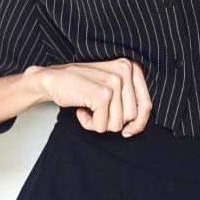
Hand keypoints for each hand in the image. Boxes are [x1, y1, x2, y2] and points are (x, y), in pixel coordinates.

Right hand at [38, 57, 152, 135]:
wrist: (52, 79)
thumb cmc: (81, 85)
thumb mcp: (110, 86)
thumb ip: (128, 100)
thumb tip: (137, 127)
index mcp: (131, 68)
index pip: (147, 104)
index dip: (139, 123)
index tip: (128, 131)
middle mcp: (125, 71)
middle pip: (131, 117)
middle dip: (113, 122)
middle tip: (97, 112)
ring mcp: (114, 82)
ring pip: (117, 124)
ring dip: (99, 123)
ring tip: (88, 109)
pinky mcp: (102, 94)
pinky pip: (101, 126)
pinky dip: (89, 124)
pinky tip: (81, 110)